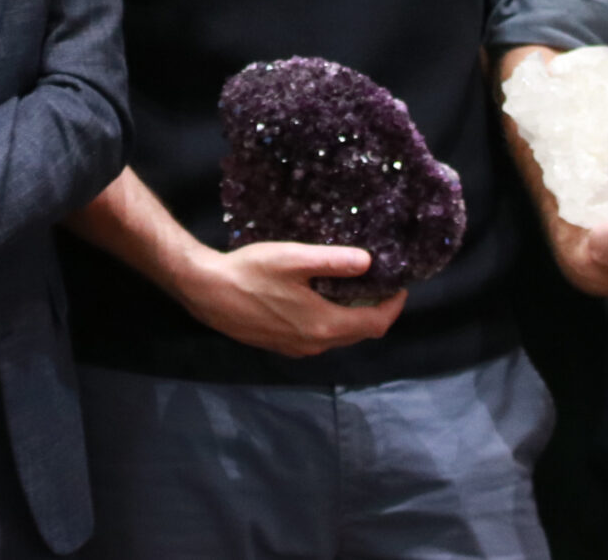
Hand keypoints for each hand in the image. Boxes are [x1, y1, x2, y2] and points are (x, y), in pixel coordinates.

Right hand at [176, 241, 406, 356]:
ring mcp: (296, 348)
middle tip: (379, 283)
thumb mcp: (295, 258)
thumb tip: (369, 262)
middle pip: (359, 333)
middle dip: (375, 311)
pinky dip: (332, 321)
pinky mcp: (281, 345)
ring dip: (353, 317)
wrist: (207, 292)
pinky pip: (319, 337)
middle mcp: (314, 344)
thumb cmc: (251, 272)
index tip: (399, 286)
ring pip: (339, 337)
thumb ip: (334, 261)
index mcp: (324, 325)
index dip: (393, 307)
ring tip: (354, 287)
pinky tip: (322, 298)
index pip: (375, 324)